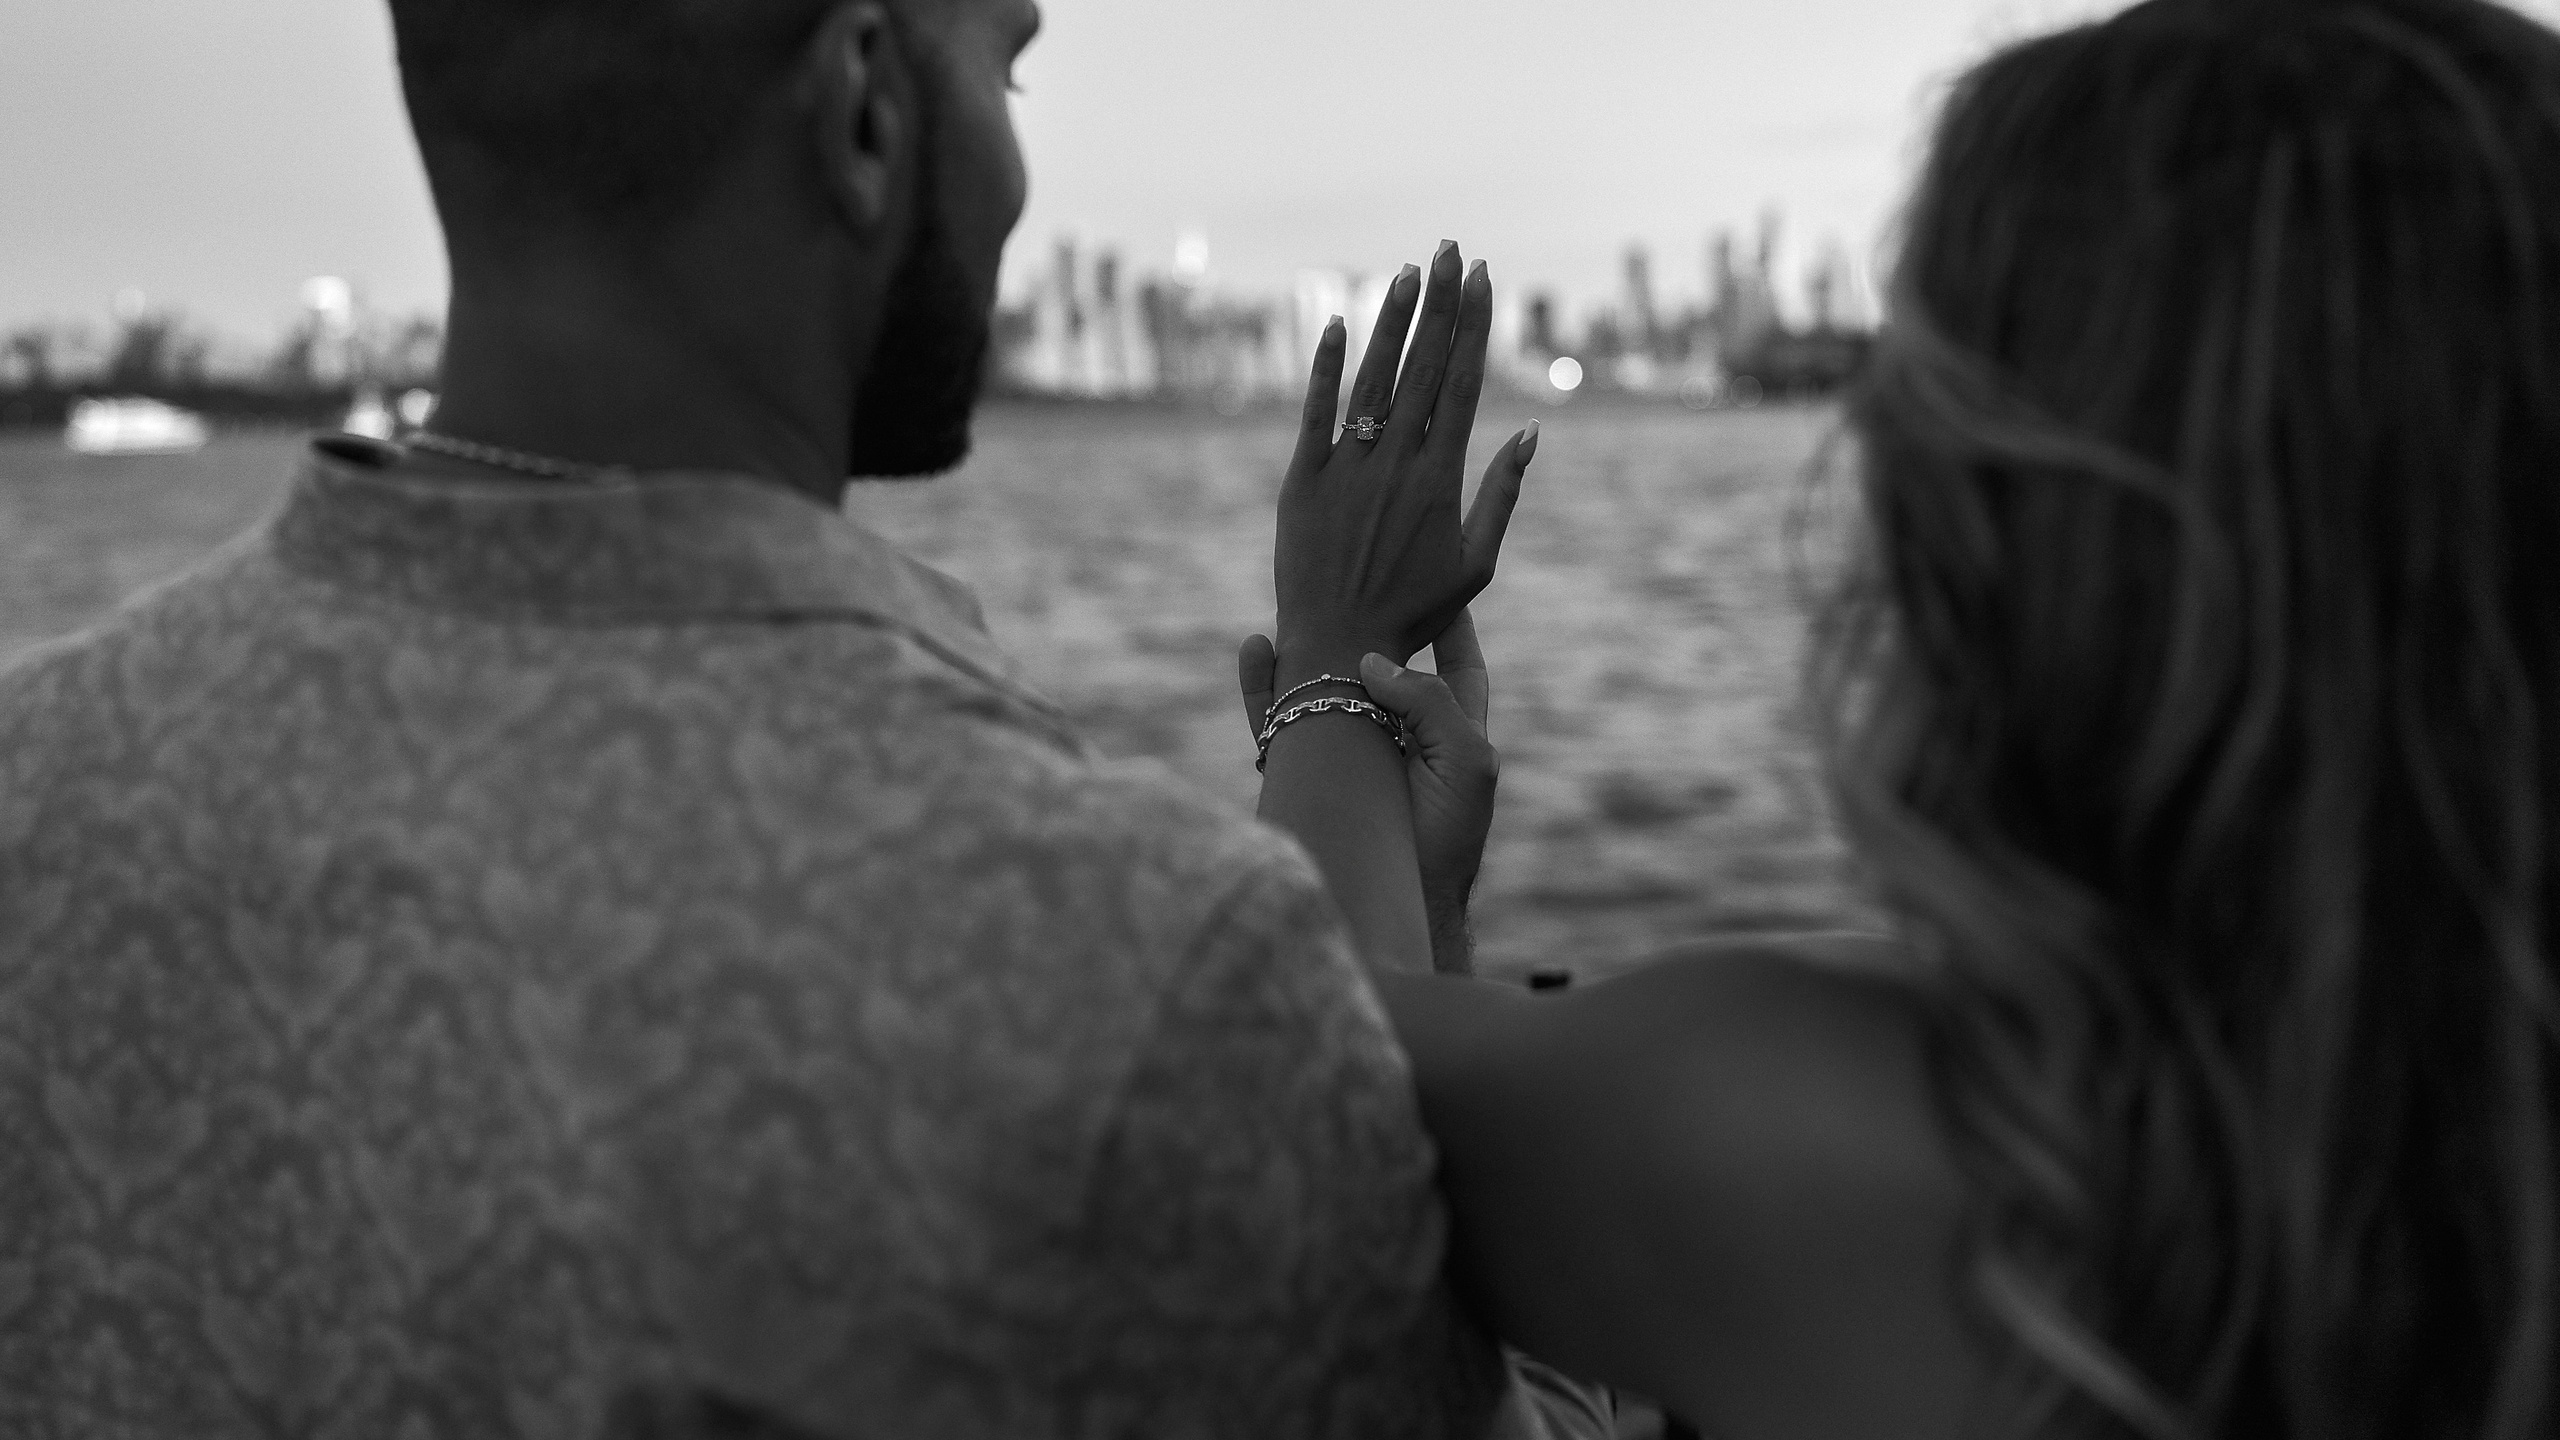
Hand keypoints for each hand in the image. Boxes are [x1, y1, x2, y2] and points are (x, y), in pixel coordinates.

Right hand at [1239, 612, 1499, 973]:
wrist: (1400, 903)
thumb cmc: (1446, 838)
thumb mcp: (1466, 759)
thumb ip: (1431, 701)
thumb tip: (1374, 660)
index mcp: (1454, 731)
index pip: (1456, 665)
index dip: (1451, 624)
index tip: (1437, 582)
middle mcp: (1401, 735)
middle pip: (1381, 665)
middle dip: (1363, 627)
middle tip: (1346, 583)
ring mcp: (1352, 752)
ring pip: (1323, 686)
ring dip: (1305, 650)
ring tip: (1288, 611)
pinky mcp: (1309, 771)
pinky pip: (1279, 720)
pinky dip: (1263, 686)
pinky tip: (1255, 652)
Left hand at [1273, 239, 1533, 684]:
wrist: (1338, 646)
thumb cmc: (1413, 613)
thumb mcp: (1475, 564)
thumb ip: (1502, 494)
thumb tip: (1529, 431)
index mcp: (1441, 478)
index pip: (1463, 382)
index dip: (1474, 325)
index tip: (1485, 277)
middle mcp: (1396, 462)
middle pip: (1424, 365)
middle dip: (1441, 302)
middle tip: (1452, 248)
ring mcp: (1347, 467)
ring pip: (1373, 377)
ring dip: (1393, 320)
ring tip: (1410, 271)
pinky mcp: (1302, 480)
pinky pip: (1314, 412)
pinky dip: (1323, 367)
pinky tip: (1332, 322)